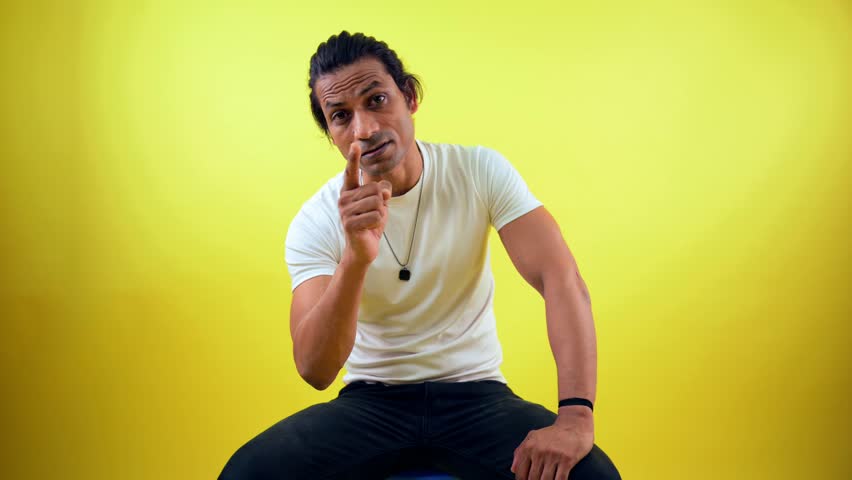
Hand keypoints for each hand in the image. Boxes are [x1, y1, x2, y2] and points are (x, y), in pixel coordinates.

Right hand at [338, 144, 391, 265]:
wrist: (363, 248)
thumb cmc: (370, 223)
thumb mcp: (380, 204)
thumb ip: (382, 191)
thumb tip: (384, 190)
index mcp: (349, 191)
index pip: (351, 172)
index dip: (353, 158)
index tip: (355, 144)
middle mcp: (344, 199)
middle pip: (376, 189)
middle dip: (382, 202)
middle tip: (374, 214)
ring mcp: (345, 211)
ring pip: (378, 202)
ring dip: (381, 214)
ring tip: (371, 222)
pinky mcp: (349, 223)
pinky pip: (376, 215)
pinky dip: (378, 223)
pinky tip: (370, 228)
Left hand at [511, 411, 593, 479]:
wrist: (575, 425)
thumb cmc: (552, 434)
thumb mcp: (533, 437)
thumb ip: (520, 451)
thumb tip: (512, 470)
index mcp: (529, 447)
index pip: (520, 472)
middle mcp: (539, 451)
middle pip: (533, 478)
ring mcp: (553, 455)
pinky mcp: (567, 460)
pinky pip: (560, 479)